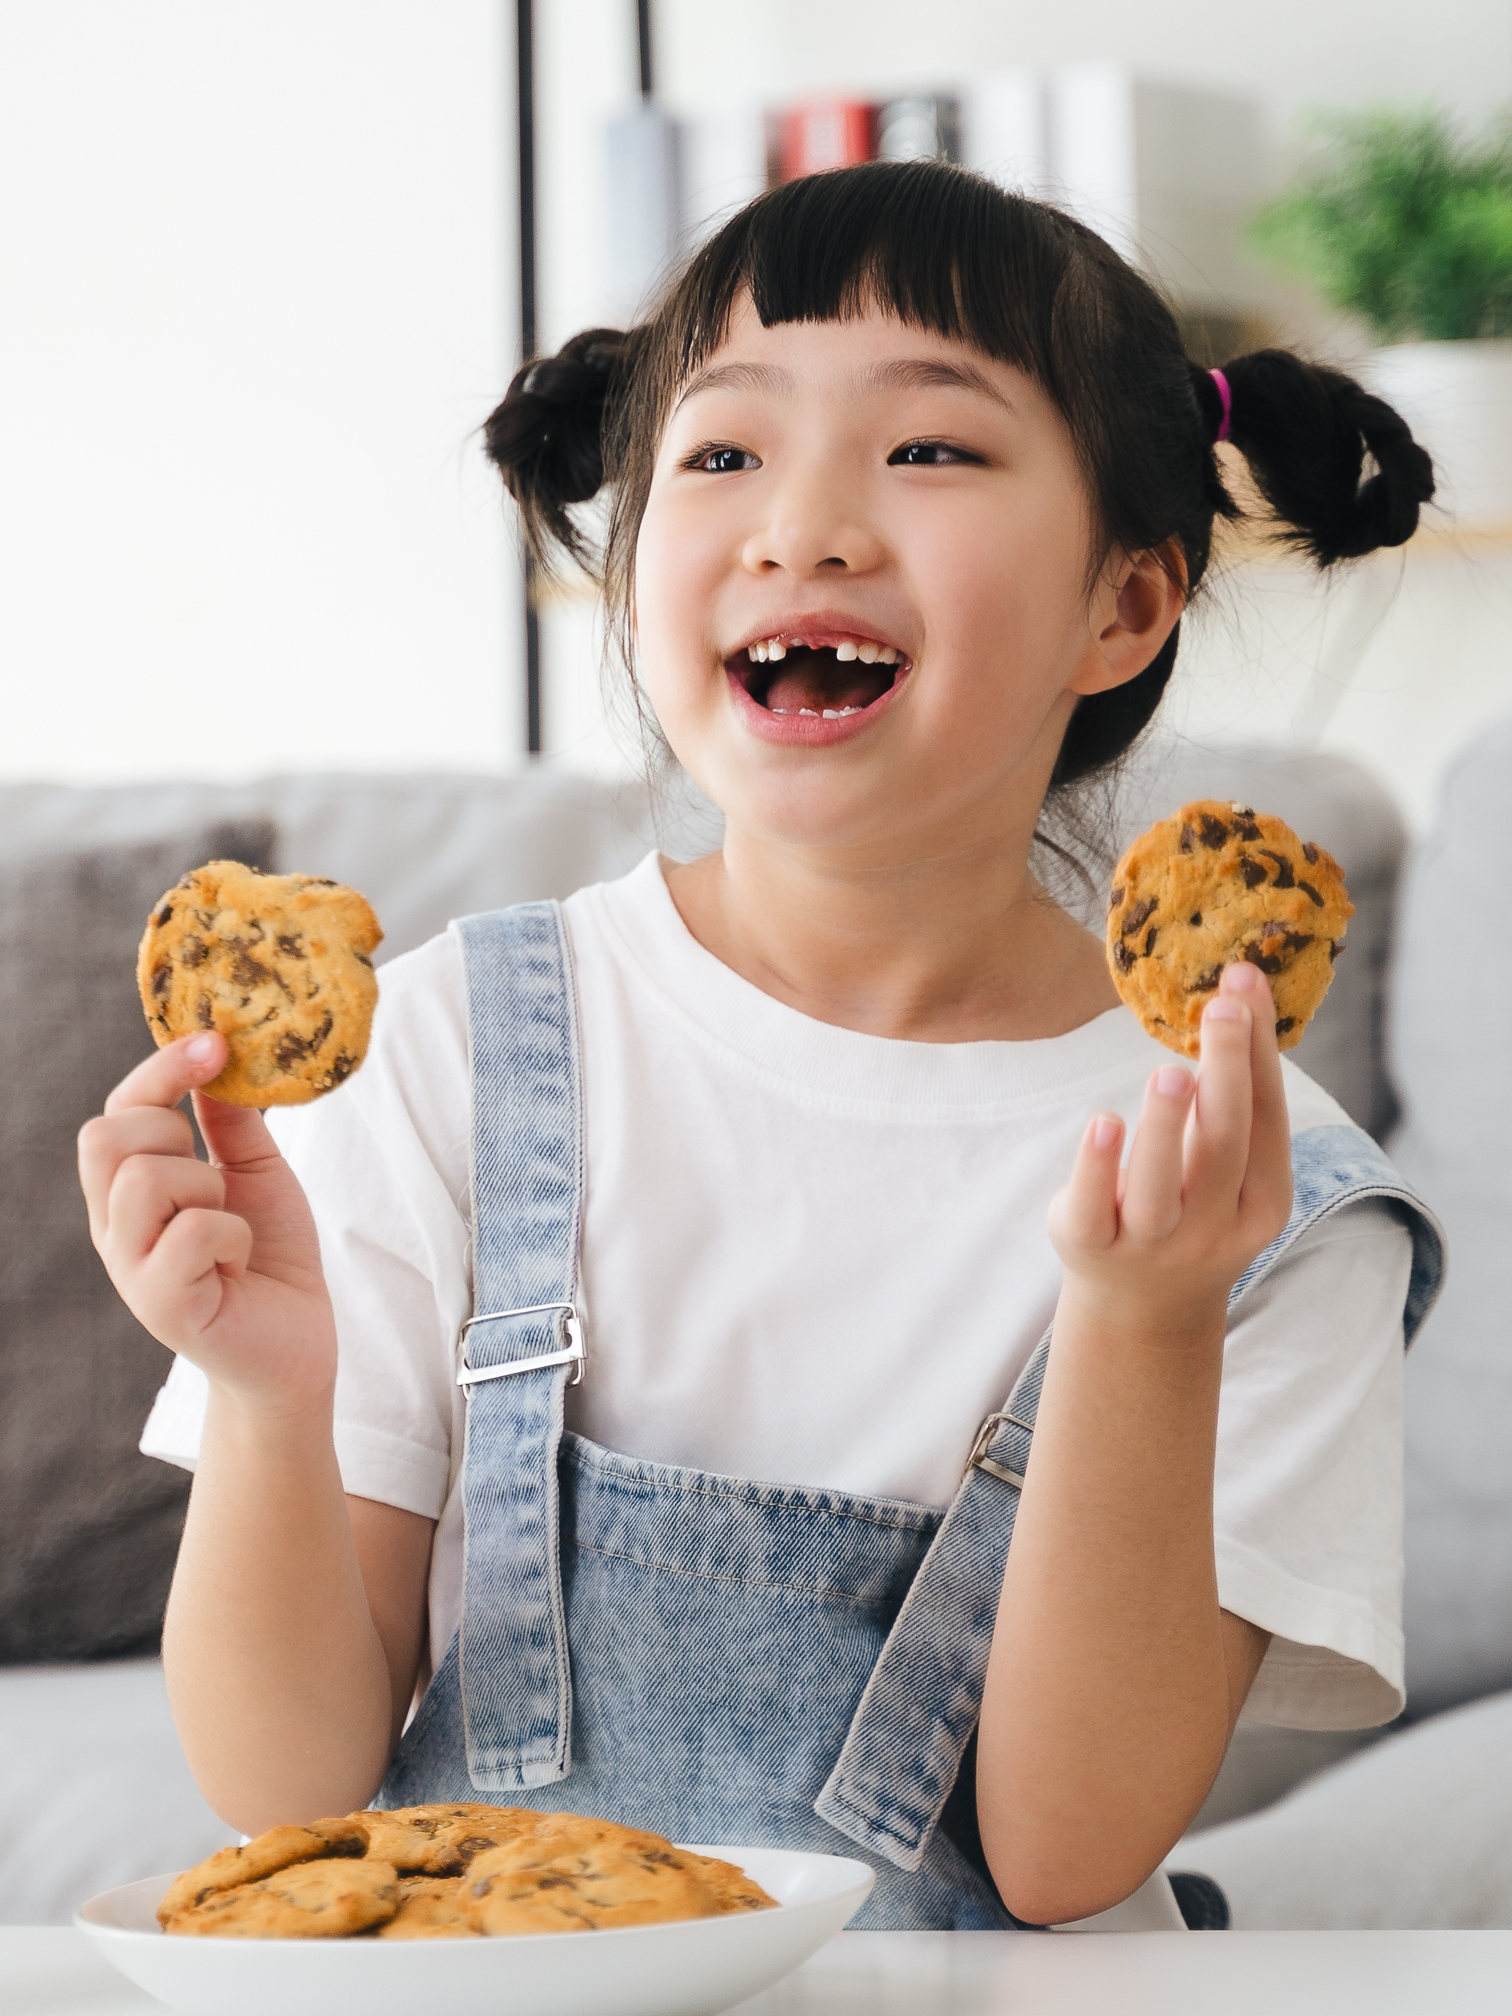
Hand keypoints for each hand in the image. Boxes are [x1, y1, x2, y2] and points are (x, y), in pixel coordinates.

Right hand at [78, 1033, 336, 1411]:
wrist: (297, 1345)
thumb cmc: (270, 1257)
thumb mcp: (255, 1172)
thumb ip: (230, 1120)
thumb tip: (219, 1055)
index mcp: (129, 1191)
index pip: (117, 1111)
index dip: (160, 1069)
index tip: (215, 1043)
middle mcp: (115, 1226)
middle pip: (105, 1136)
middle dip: (172, 1130)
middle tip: (216, 1172)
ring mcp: (129, 1268)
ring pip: (144, 1178)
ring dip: (207, 1188)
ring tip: (231, 1225)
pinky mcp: (159, 1306)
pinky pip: (190, 1231)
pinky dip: (231, 1234)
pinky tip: (239, 1260)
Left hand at [1047, 961, 1292, 1340]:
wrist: (1143, 1308)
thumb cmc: (1192, 1210)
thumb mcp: (1228, 1171)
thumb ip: (1234, 1104)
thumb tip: (1238, 996)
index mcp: (1262, 1202)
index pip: (1266, 1118)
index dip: (1258, 1051)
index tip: (1245, 983)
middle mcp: (1212, 1228)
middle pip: (1223, 1145)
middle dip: (1225, 1072)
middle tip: (1219, 1007)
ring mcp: (1151, 1244)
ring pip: (1163, 1184)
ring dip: (1166, 1124)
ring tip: (1171, 1070)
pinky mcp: (1092, 1246)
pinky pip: (1096, 1205)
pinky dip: (1099, 1165)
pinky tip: (1103, 1121)